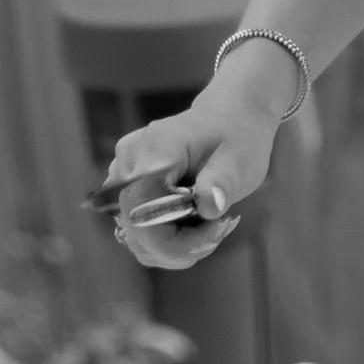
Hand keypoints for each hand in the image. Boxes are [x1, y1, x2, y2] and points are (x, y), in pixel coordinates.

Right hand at [101, 58, 291, 271]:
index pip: (140, 211)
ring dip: (175, 245)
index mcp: (157, 148)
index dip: (171, 239)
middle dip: (179, 245)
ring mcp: (122, 177)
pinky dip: (167, 240)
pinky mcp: (126, 191)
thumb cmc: (236, 135)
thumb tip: (209, 205)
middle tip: (217, 228)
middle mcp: (129, 161)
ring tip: (208, 222)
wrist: (228, 118)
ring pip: (137, 238)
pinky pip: (139, 233)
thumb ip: (222, 181)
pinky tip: (193, 222)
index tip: (213, 230)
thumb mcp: (241, 158)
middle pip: (136, 230)